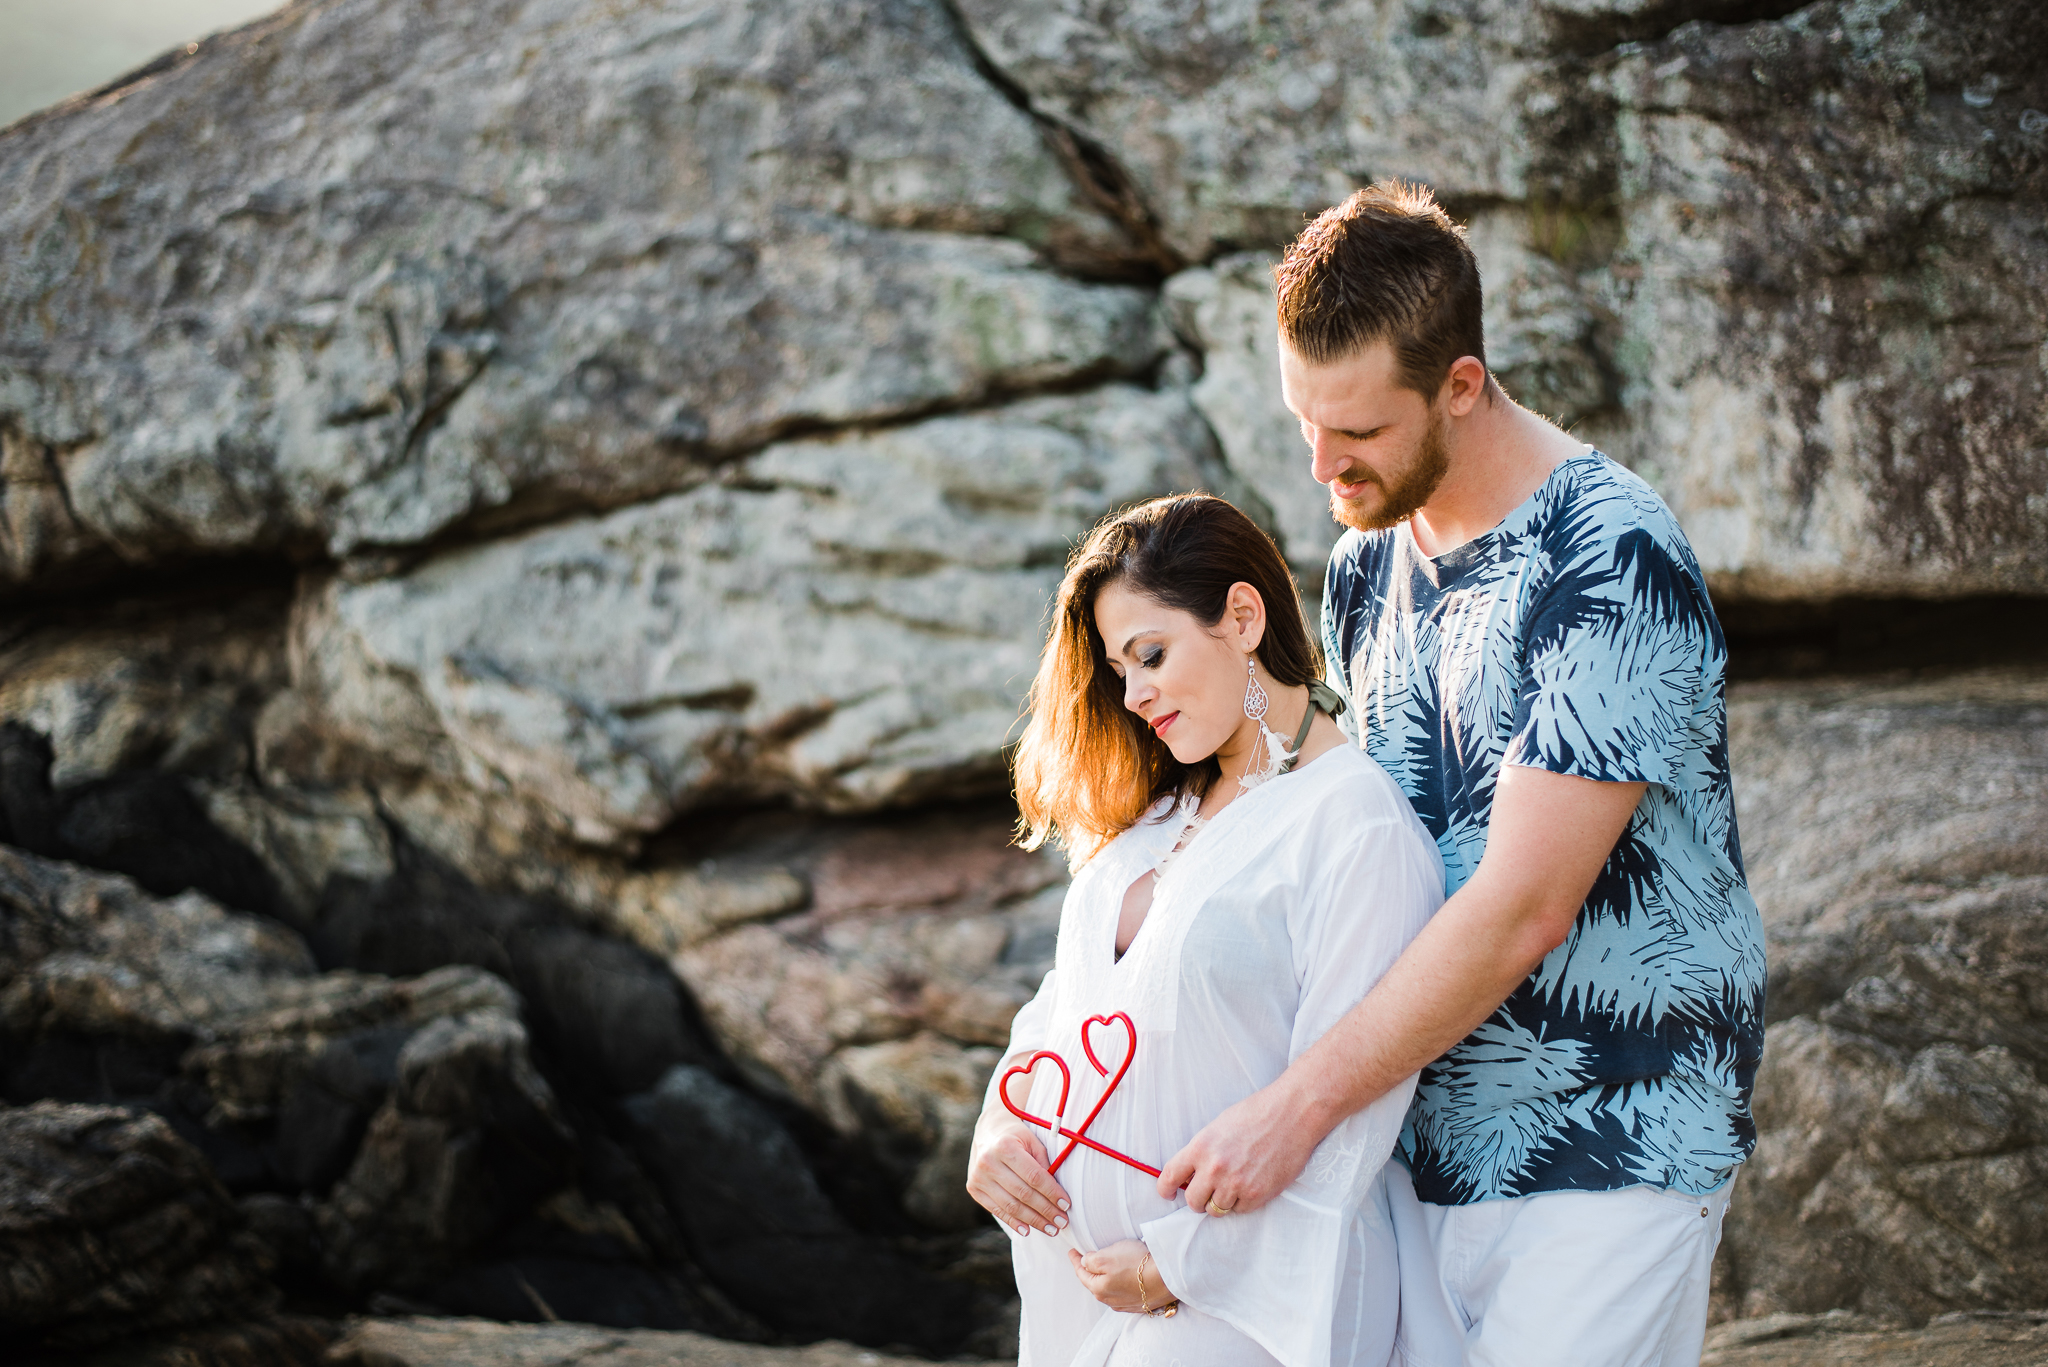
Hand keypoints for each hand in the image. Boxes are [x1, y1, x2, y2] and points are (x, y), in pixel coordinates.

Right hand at [967, 1113, 1070, 1236]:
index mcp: (1005, 1146)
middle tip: (1062, 1222)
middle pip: (1023, 1194)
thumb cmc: (1017, 1137)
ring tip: (1051, 1229)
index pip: (1034, 1176)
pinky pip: (997, 1210)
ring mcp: (978, 1177)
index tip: (1066, 1205)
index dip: (1052, 1193)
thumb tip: (1057, 1195)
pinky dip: (1014, 1222)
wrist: (988, 1131)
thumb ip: (1044, 1164)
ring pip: (1010, 1206)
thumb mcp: (1033, 1142)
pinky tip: (1028, 1230)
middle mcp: (988, 1162)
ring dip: (1033, 1221)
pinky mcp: (973, 1188)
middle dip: (1046, 1211)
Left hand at [1069, 1239, 1173, 1312]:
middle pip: (1094, 1283)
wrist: (1167, 1277)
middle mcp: (1110, 1301)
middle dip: (1089, 1271)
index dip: (1075, 1260)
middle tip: (1086, 1258)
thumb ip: (1091, 1260)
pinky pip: (1123, 1293)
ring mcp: (1126, 1304)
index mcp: (1098, 1289)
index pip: (1082, 1273)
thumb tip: (1085, 1262)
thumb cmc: (1136, 1264)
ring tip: (1106, 1267)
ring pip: (1109, 1289)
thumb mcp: (1107, 1256)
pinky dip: (1119, 1284)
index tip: (1072, 1251)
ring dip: (1105, 1278)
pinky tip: (1123, 1278)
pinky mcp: (1140, 1303)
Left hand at [1157, 1077, 1321, 1215]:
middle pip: (1192, 1201)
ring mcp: (1235, 1184)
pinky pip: (1240, 1210)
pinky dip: (1243, 1201)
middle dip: (1198, 1198)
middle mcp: (1214, 1169)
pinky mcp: (1256, 1195)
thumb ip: (1202, 1152)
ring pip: (1216, 1210)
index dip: (1165, 1188)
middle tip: (1207, 1191)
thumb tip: (1190, 1175)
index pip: (1170, 1176)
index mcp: (1200, 1147)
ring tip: (1235, 1183)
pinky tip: (1252, 1183)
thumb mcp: (1218, 1127)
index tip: (1167, 1193)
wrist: (1291, 1115)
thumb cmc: (1256, 1115)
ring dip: (1222, 1201)